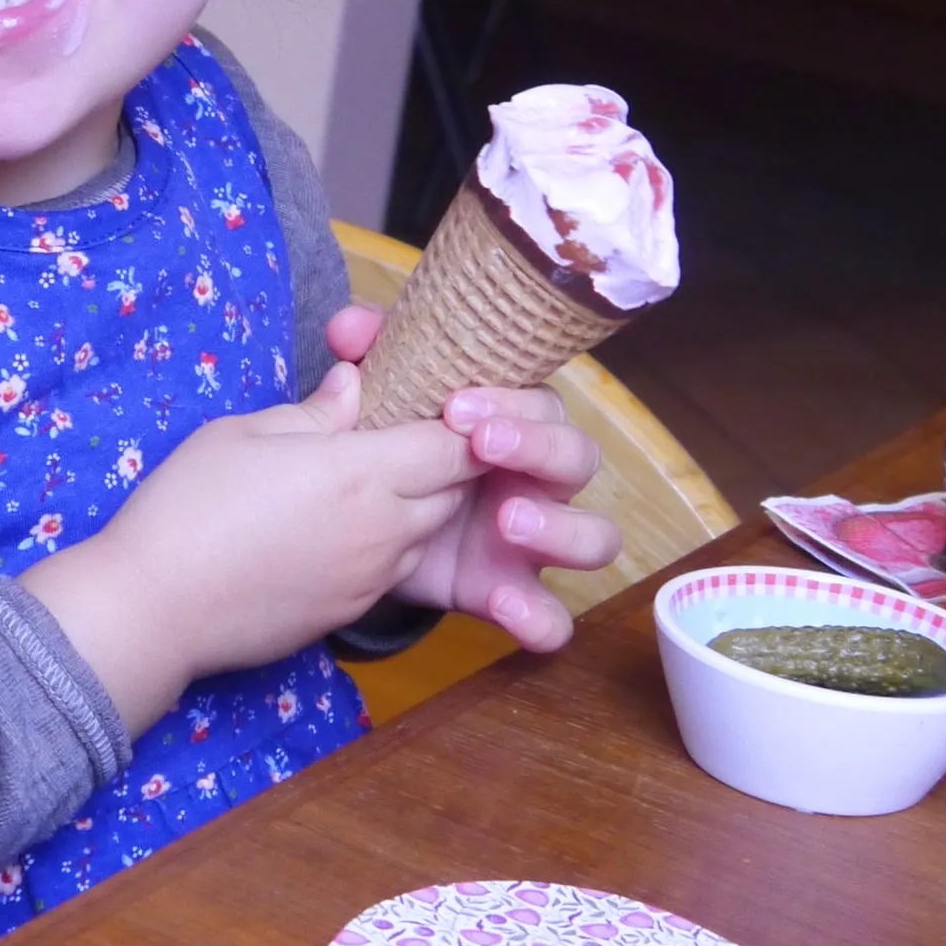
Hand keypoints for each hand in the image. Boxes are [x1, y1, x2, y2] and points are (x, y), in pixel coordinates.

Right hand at [20, 360, 484, 733]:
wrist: (156, 609)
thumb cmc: (190, 505)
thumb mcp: (244, 434)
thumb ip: (315, 413)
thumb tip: (354, 385)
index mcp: (362, 474)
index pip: (454, 448)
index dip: (464, 425)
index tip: (447, 406)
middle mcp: (382, 530)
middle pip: (453, 494)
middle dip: (448, 465)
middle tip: (414, 437)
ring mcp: (369, 579)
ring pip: (425, 536)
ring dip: (419, 508)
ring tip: (377, 484)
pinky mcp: (349, 614)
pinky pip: (391, 572)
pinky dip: (387, 547)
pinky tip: (343, 532)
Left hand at [327, 304, 621, 651]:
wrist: (357, 531)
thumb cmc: (390, 454)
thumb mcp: (378, 407)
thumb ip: (371, 362)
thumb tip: (350, 327)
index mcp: (512, 427)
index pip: (542, 403)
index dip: (513, 402)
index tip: (456, 407)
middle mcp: (535, 482)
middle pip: (578, 458)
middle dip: (538, 448)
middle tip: (482, 446)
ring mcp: (530, 544)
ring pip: (595, 538)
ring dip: (561, 529)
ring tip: (508, 523)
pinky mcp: (507, 594)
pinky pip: (552, 619)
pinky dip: (540, 618)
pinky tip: (503, 607)